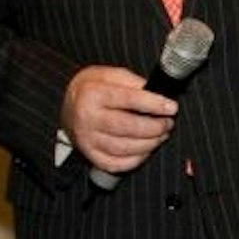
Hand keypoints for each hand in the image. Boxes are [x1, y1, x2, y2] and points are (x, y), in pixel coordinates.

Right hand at [61, 65, 177, 174]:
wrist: (67, 105)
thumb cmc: (91, 89)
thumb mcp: (108, 74)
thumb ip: (132, 81)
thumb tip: (156, 93)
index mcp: (93, 94)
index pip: (129, 100)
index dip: (154, 104)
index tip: (171, 107)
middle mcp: (88, 118)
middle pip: (129, 127)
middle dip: (156, 127)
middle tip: (168, 123)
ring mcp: (88, 139)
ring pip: (125, 148)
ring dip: (150, 143)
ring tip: (161, 135)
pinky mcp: (90, 155)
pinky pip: (117, 164)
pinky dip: (136, 159)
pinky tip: (145, 149)